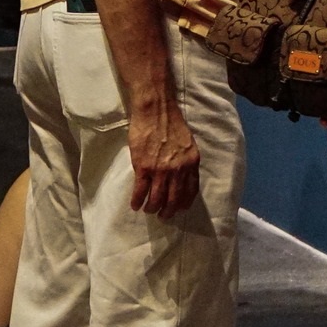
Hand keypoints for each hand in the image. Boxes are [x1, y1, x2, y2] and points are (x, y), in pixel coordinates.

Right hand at [127, 100, 200, 214]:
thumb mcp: (188, 143)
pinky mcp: (143, 168)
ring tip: (148, 210)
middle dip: (168, 211)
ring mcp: (160, 170)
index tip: (179, 209)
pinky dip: (137, 201)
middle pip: (174, 199)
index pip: (190, 190)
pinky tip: (135, 205)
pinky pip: (140, 192)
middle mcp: (178, 169)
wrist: (156, 111)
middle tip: (162, 216)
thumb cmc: (171, 123)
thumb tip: (181, 176)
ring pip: (156, 199)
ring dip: (152, 208)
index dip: (184, 203)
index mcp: (191, 162)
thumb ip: (185, 161)